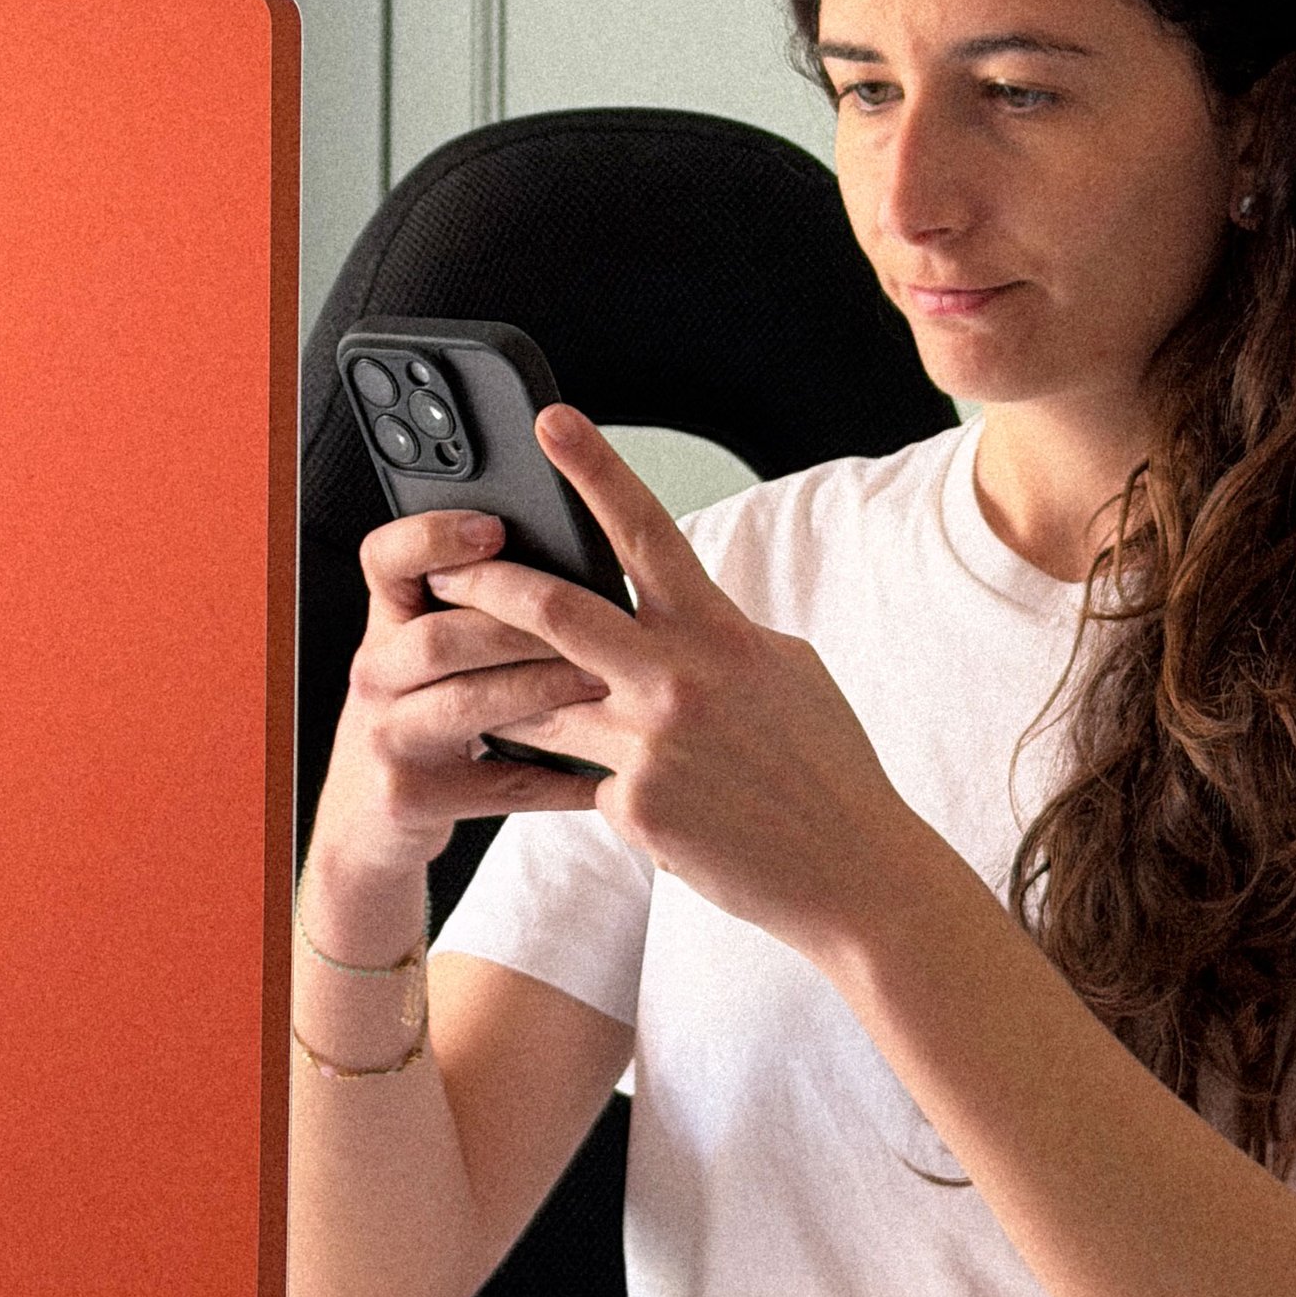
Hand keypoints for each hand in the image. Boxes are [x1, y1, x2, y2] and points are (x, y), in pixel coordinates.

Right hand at [307, 504, 613, 912]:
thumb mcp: (428, 660)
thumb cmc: (423, 719)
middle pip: (440, 635)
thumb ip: (476, 613)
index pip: (384, 558)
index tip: (494, 527)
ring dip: (542, 689)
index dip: (432, 536)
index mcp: (387, 625)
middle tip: (596, 617)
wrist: (367, 822)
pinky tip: (602, 773)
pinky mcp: (411, 796)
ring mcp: (388, 738)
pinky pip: (500, 784)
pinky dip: (558, 779)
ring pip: (468, 703)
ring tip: (604, 679)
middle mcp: (376, 673)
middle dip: (522, 625)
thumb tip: (578, 565)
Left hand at [424, 406, 946, 965]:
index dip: (593, 470)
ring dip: (515, 696)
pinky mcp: (633, 807)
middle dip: (487, 584)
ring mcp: (651, 745)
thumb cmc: (827, 768)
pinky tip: (644, 800)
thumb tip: (672, 609)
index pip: (645, 531)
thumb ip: (717, 634)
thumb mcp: (785, 672)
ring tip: (494, 692)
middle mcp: (679, 680)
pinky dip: (596, 780)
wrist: (853, 872)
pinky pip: (583, 779)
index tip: (551, 423)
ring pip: (543, 704)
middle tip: (441, 568)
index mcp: (720, 633)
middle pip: (555, 611)